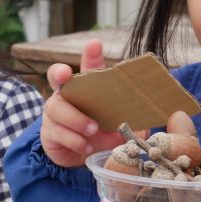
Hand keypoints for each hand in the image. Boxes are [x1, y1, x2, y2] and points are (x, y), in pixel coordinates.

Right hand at [40, 38, 124, 167]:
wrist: (84, 157)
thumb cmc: (103, 133)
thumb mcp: (118, 124)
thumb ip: (131, 118)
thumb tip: (151, 117)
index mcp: (86, 88)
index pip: (88, 65)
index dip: (90, 54)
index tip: (95, 44)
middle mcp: (66, 96)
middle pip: (56, 76)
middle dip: (59, 72)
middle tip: (66, 75)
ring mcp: (54, 114)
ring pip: (55, 108)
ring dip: (75, 118)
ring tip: (93, 129)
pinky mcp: (49, 133)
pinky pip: (57, 132)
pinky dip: (74, 140)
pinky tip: (86, 146)